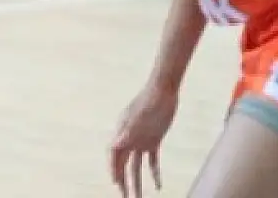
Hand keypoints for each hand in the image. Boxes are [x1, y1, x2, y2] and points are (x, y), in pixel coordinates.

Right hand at [110, 83, 177, 197]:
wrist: (164, 90)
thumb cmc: (150, 100)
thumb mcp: (139, 116)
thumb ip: (128, 131)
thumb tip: (115, 145)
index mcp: (121, 131)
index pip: (114, 154)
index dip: (114, 169)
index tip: (115, 183)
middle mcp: (128, 138)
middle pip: (123, 163)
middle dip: (123, 181)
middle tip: (125, 197)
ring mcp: (140, 140)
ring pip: (136, 166)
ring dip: (136, 181)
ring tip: (138, 197)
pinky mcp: (153, 141)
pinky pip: (151, 161)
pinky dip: (153, 173)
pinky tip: (158, 185)